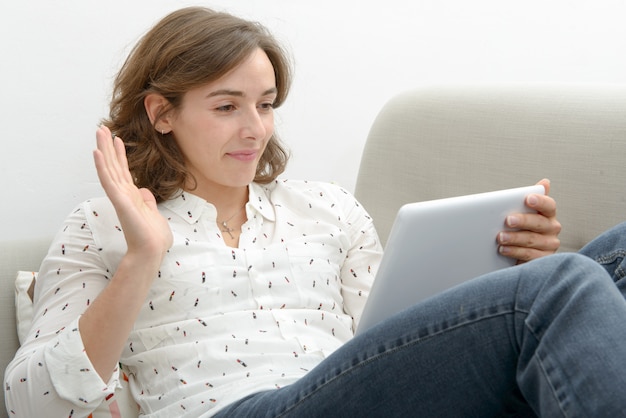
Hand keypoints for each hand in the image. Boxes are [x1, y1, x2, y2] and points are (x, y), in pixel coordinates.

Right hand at [93, 126, 172, 258]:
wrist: (152, 250)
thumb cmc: (152, 237)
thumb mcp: (153, 213)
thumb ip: (147, 201)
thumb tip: (144, 191)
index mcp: (131, 196)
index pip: (123, 171)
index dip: (120, 155)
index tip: (118, 139)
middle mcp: (123, 194)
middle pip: (113, 165)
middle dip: (107, 146)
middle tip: (102, 128)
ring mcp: (119, 197)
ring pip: (108, 168)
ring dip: (103, 149)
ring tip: (99, 132)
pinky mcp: (119, 201)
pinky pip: (108, 180)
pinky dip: (101, 166)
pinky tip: (97, 153)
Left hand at [497, 178, 560, 262]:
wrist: (519, 253)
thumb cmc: (520, 228)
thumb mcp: (522, 213)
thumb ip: (529, 199)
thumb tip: (545, 182)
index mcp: (548, 214)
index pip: (549, 205)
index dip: (540, 201)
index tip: (527, 198)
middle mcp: (552, 228)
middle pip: (539, 223)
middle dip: (523, 221)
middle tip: (507, 220)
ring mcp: (549, 245)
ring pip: (532, 240)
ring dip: (514, 238)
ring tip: (500, 237)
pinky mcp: (542, 259)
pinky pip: (529, 255)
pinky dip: (514, 251)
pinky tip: (503, 249)